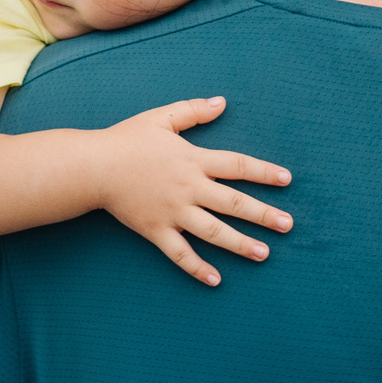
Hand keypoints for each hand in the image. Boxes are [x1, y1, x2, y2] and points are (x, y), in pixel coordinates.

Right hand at [91, 97, 291, 286]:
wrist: (93, 167)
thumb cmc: (126, 139)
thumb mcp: (161, 117)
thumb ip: (193, 111)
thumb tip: (222, 102)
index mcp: (193, 160)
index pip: (236, 166)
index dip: (263, 172)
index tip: (286, 180)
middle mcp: (188, 188)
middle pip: (233, 203)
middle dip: (263, 214)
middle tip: (288, 225)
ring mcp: (173, 212)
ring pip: (214, 232)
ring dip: (241, 244)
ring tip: (264, 254)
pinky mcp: (156, 231)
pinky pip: (180, 254)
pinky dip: (198, 268)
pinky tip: (216, 280)